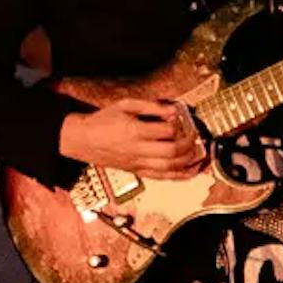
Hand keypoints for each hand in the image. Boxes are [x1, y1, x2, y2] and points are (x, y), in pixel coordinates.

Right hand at [61, 98, 205, 176]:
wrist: (82, 139)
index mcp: (134, 130)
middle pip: (171, 152)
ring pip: (169, 168)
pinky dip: (180, 176)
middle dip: (189, 145)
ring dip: (189, 162)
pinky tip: (191, 172)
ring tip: (200, 154)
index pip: (166, 130)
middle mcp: (137, 149)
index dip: (180, 125)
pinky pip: (162, 177)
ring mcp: (137, 163)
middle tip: (196, 138)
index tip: (183, 119)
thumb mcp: (125, 105)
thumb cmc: (103, 120)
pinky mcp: (137, 171)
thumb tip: (173, 111)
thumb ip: (151, 106)